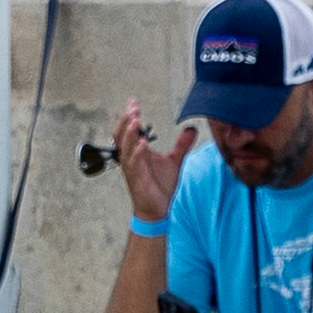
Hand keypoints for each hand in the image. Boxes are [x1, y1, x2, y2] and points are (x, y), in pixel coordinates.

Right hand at [108, 100, 186, 225]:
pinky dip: (137, 152)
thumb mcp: (174, 160)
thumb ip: (181, 144)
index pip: (128, 130)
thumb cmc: (160, 185)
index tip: (133, 102)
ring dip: (129, 133)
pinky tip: (142, 143)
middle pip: (120, 135)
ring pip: (124, 147)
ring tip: (135, 120)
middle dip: (125, 120)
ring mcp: (132, 169)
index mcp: (136, 151)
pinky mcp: (137, 179)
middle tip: (133, 107)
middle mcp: (130, 158)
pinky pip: (133, 164)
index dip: (129, 116)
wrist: (158, 209)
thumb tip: (192, 128)